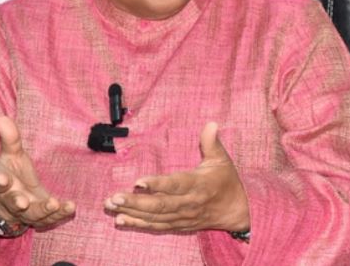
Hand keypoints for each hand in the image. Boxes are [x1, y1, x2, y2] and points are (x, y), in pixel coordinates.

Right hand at [0, 116, 75, 228]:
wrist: (17, 198)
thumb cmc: (14, 172)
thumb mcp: (12, 154)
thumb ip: (10, 139)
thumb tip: (3, 118)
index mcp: (3, 184)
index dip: (0, 181)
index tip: (3, 179)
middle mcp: (13, 200)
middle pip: (13, 202)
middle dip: (18, 202)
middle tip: (22, 202)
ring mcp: (28, 212)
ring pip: (33, 214)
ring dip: (43, 210)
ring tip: (54, 204)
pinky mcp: (42, 217)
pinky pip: (51, 218)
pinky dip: (60, 214)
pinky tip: (70, 206)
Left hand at [104, 122, 248, 231]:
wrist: (238, 211)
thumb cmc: (226, 181)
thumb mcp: (222, 160)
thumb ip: (212, 142)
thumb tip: (211, 123)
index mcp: (198, 185)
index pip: (175, 185)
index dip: (157, 185)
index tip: (137, 182)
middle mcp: (189, 203)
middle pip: (160, 205)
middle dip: (135, 202)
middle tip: (114, 198)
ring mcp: (183, 216)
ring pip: (155, 217)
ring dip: (132, 213)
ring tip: (111, 207)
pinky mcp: (179, 225)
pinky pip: (157, 226)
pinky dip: (139, 224)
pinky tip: (121, 220)